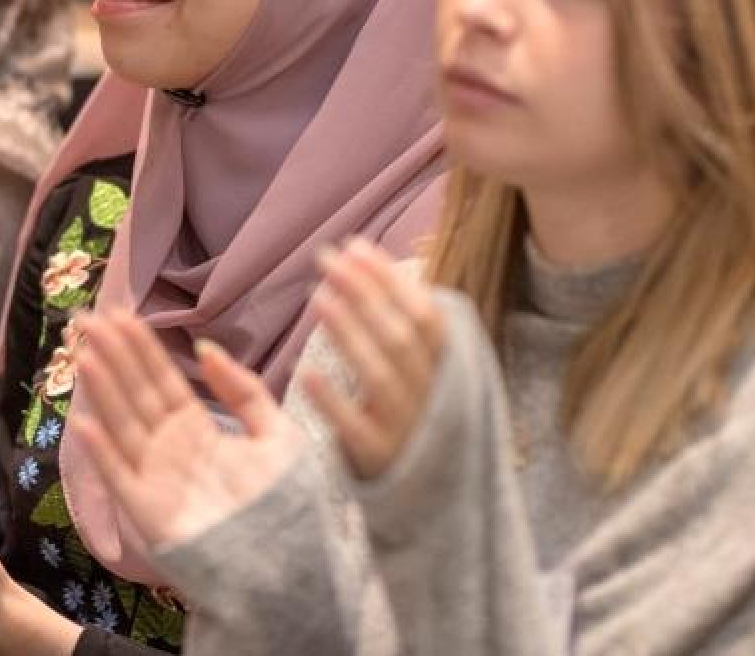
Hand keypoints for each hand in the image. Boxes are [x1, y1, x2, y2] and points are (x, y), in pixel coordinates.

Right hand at [70, 312, 304, 551]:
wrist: (289, 567)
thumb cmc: (286, 505)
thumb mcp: (277, 435)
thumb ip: (243, 391)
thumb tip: (206, 347)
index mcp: (197, 433)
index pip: (162, 382)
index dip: (141, 349)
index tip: (120, 314)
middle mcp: (169, 452)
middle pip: (136, 395)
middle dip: (112, 357)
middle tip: (87, 318)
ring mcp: (154, 480)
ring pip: (123, 424)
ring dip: (102, 389)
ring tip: (84, 352)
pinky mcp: (147, 512)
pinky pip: (119, 476)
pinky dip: (101, 451)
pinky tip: (84, 421)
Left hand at [300, 239, 447, 479]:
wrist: (431, 509)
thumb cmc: (416, 425)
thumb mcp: (426, 378)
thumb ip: (405, 329)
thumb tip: (373, 263)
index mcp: (448, 373)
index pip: (425, 316)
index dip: (390, 280)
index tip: (354, 245)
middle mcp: (433, 399)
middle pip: (400, 337)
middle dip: (363, 292)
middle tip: (325, 258)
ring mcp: (408, 431)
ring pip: (380, 376)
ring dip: (349, 333)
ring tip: (317, 297)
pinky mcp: (379, 462)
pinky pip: (356, 429)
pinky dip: (333, 400)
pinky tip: (306, 371)